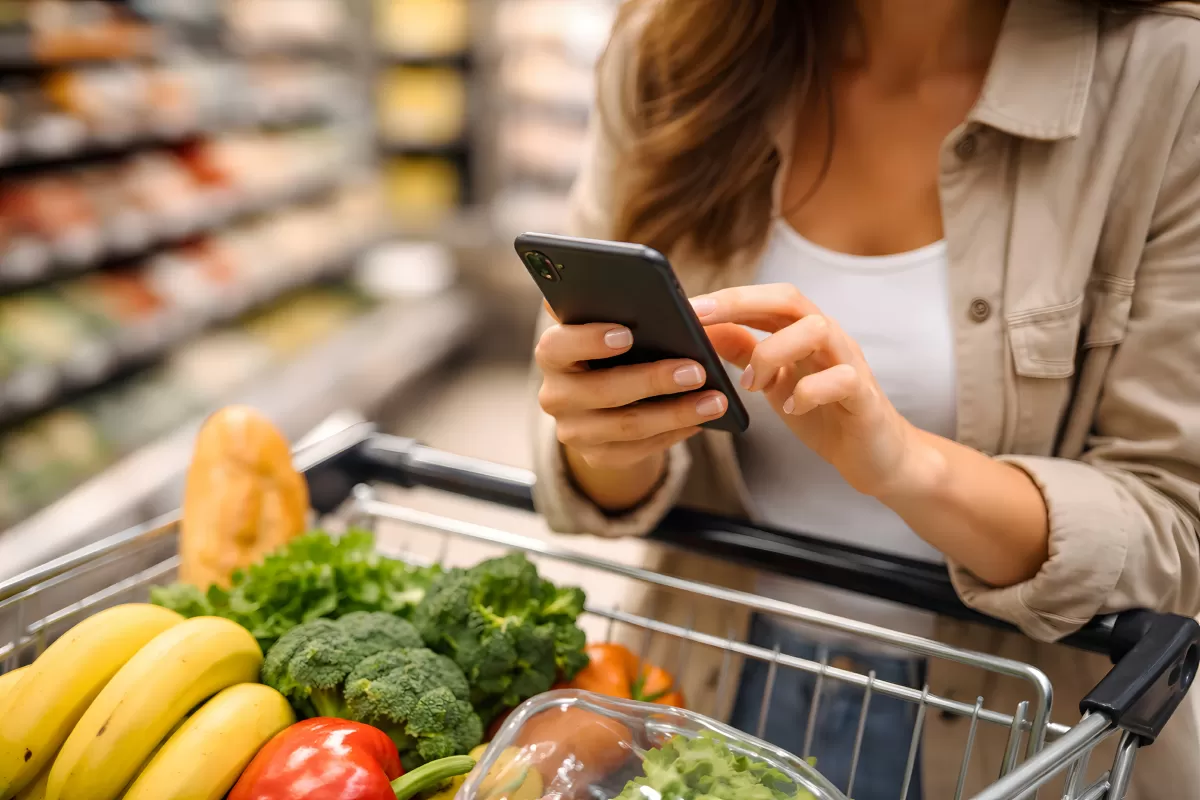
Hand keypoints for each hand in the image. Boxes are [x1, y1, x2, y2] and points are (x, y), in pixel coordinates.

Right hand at [535, 316, 728, 470]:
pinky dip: (674, 433)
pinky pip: (640, 449)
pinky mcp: (596, 457)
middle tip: (697, 370)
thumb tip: (651, 293)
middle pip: (602, 391)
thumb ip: (614, 307)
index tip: (627, 333)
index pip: (558, 346)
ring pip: (628, 426)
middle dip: (653, 380)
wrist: (602, 403)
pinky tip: (701, 420)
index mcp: (552, 353)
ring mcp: (573, 431)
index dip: (589, 340)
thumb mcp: (609, 325)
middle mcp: (554, 395)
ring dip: (676, 413)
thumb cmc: (613, 350)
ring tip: (715, 401)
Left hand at [694, 284, 923, 498]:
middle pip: (790, 299)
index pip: (767, 298)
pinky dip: (810, 391)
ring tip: (752, 385)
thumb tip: (704, 330)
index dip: (728, 298)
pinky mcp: (864, 395)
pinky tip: (793, 410)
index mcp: (803, 332)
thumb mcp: (774, 382)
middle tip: (701, 320)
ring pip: (817, 328)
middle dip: (741, 303)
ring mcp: (849, 362)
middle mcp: (829, 338)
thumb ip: (744, 353)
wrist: (874, 455)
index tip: (687, 306)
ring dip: (773, 352)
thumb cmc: (823, 413)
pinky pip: (842, 378)